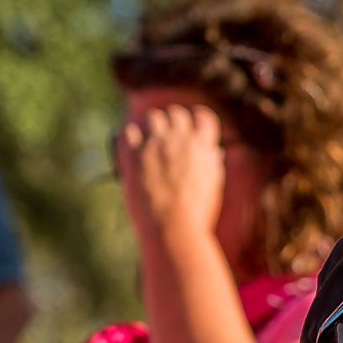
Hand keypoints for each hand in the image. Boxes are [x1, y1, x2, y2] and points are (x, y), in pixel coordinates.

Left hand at [114, 103, 228, 249]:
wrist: (173, 229)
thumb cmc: (197, 214)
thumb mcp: (214, 187)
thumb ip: (212, 164)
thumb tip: (212, 151)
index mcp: (203, 146)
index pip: (203, 116)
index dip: (198, 119)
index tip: (194, 126)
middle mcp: (179, 140)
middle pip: (175, 113)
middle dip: (174, 121)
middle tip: (170, 135)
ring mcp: (154, 145)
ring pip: (152, 116)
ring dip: (153, 126)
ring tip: (151, 141)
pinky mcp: (134, 155)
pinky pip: (128, 131)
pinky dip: (131, 137)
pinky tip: (134, 149)